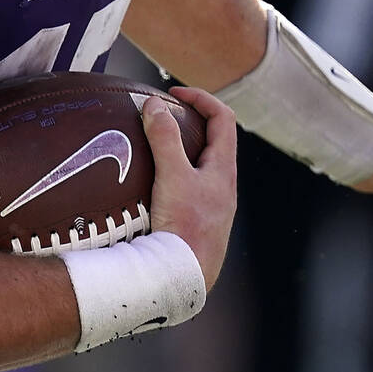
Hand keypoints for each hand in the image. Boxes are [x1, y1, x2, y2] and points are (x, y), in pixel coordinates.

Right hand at [142, 86, 236, 291]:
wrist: (184, 277)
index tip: (174, 94)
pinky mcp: (198, 223)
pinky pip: (188, 189)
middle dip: (189, 123)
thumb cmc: (185, 227)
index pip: (223, 119)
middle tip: (161, 117)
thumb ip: (164, 139)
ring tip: (151, 148)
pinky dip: (172, 176)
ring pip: (200, 168)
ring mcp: (212, 207)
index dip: (201, 98)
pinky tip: (149, 186)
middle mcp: (223, 187)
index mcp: (223, 170)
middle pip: (214, 142)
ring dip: (180, 151)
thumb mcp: (172, 177)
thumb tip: (154, 104)